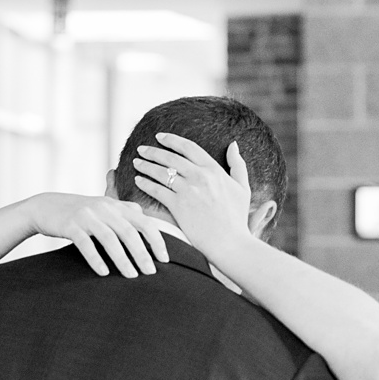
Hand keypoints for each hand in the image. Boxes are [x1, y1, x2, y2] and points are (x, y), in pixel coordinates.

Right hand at [26, 191, 169, 277]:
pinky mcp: (70, 225)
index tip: (165, 259)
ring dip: (123, 259)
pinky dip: (96, 259)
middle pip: (129, 231)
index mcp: (114, 205)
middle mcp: (103, 208)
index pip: (143, 222)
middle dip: (142, 253)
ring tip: (132, 276)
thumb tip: (146, 216)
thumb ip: (124, 209)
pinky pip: (86, 244)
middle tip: (151, 272)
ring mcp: (86, 216)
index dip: (156, 240)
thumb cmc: (77, 210)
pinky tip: (103, 273)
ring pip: (109, 238)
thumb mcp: (102, 205)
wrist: (44, 207)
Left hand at [130, 134, 254, 256]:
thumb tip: (233, 145)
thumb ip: (238, 165)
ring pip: (161, 172)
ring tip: (136, 163)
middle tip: (141, 149)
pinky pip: (156, 190)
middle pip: (170, 157)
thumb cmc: (237, 218)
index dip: (172, 139)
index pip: (188, 147)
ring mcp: (188, 190)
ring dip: (145, 165)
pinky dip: (145, 183)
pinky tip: (138, 181)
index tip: (160, 136)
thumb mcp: (242, 188)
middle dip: (152, 151)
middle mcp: (200, 176)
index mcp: (214, 170)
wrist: (230, 243)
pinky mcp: (178, 205)